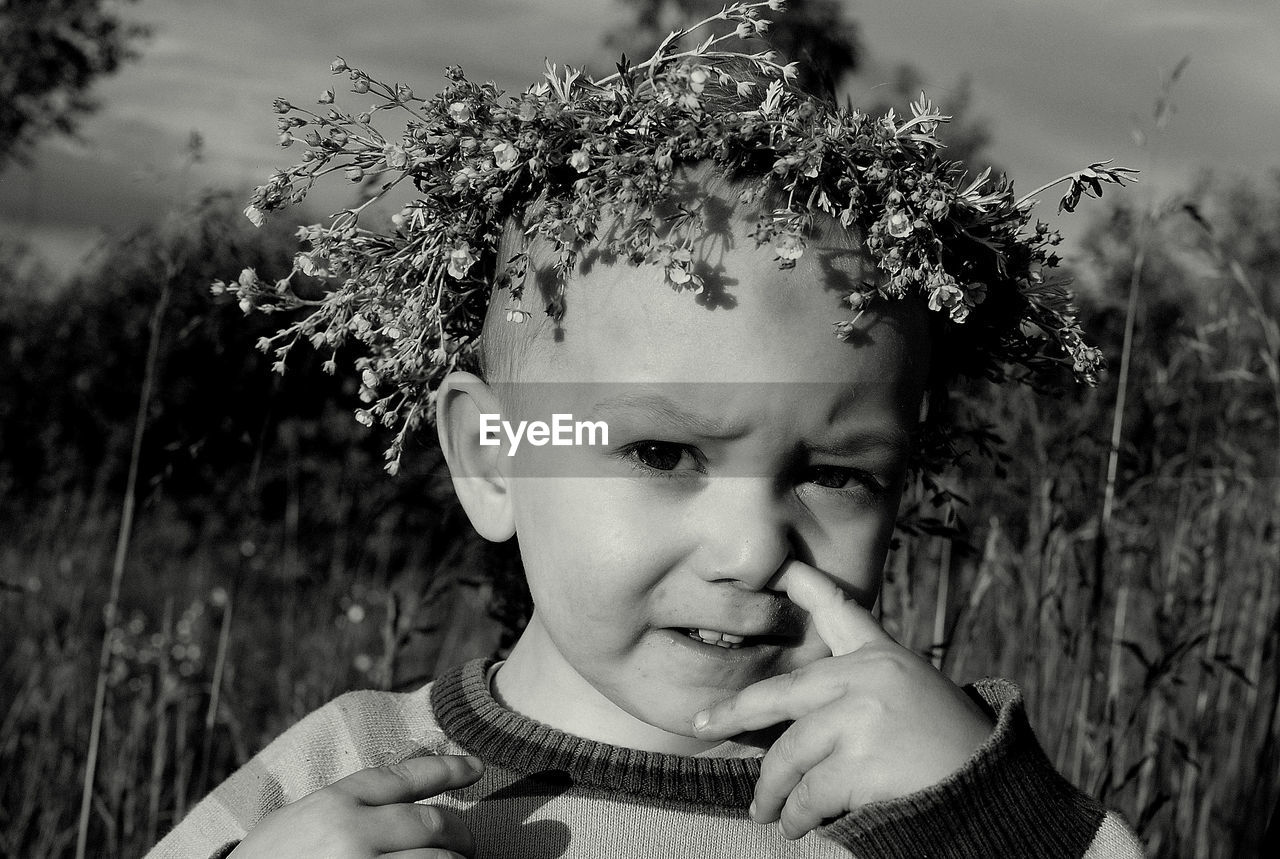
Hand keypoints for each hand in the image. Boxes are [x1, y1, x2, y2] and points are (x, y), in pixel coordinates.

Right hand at [229, 754, 483, 858]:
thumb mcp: (290, 822)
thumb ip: (337, 805)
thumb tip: (393, 797)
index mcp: (333, 804)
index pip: (405, 776)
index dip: (447, 768)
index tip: (476, 767)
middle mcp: (352, 834)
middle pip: (434, 823)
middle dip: (461, 832)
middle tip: (467, 841)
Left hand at [691, 561, 993, 839]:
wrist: (994, 797)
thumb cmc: (953, 752)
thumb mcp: (916, 697)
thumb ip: (863, 686)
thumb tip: (796, 707)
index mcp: (885, 657)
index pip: (842, 612)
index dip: (809, 587)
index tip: (782, 568)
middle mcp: (870, 677)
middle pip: (780, 694)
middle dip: (733, 713)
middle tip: (702, 726)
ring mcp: (863, 718)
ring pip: (788, 755)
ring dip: (771, 791)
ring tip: (764, 812)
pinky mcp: (862, 763)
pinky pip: (807, 793)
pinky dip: (797, 816)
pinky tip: (796, 827)